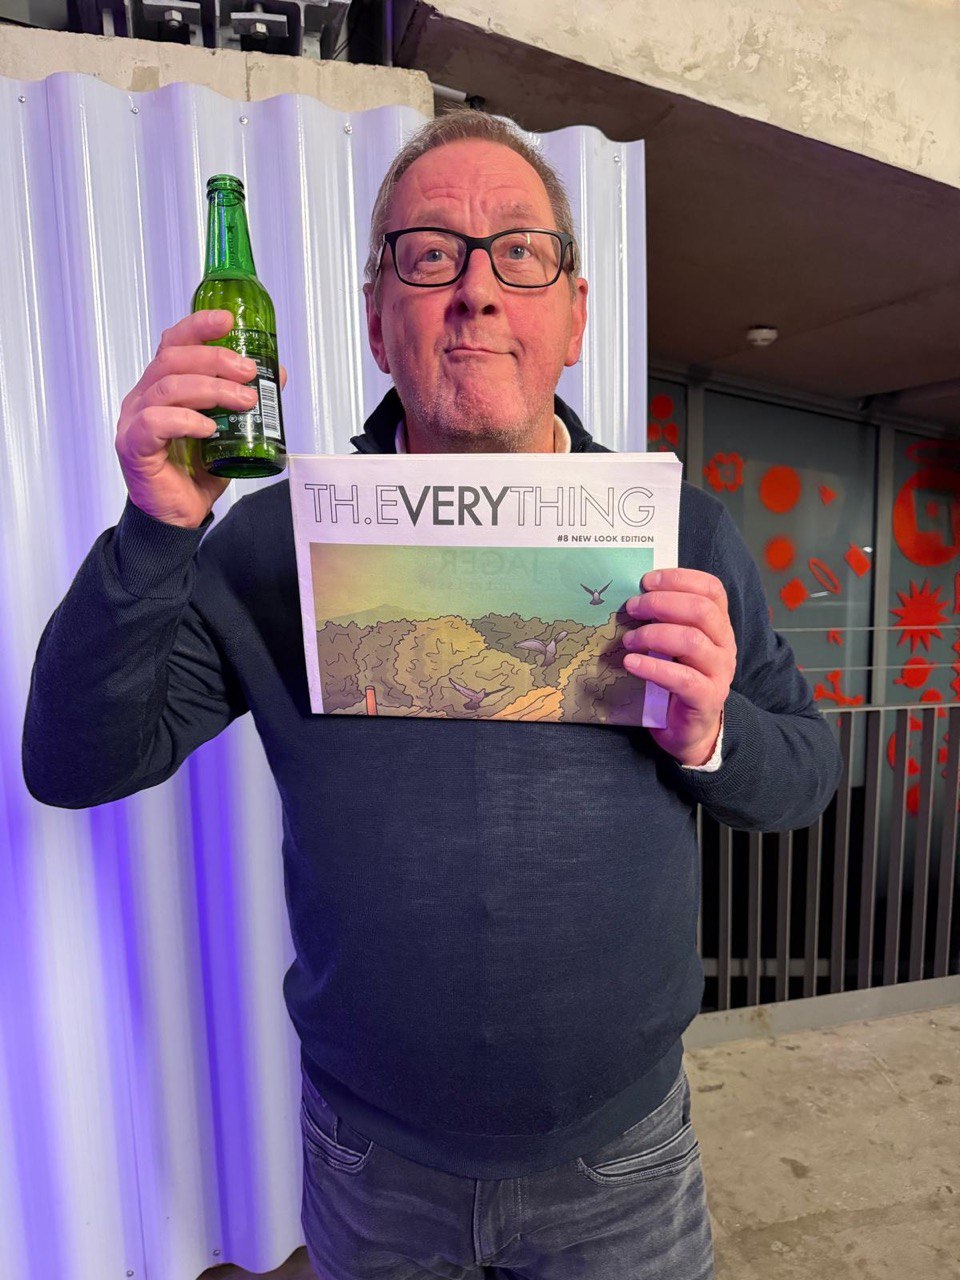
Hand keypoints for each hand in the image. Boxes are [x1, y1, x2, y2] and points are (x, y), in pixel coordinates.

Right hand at [115, 309, 288, 528]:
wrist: (179, 516)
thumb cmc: (198, 472)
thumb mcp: (231, 431)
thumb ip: (247, 402)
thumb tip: (276, 373)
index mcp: (163, 386)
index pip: (174, 343)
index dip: (198, 327)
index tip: (228, 320)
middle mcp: (144, 397)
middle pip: (173, 360)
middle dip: (215, 359)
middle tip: (249, 373)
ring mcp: (134, 421)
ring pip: (167, 387)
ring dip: (211, 389)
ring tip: (244, 402)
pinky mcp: (134, 447)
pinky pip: (155, 423)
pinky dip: (186, 421)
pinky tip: (209, 428)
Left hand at [622, 569, 736, 764]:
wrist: (689, 728)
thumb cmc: (676, 678)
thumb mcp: (673, 644)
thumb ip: (665, 620)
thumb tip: (633, 595)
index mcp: (719, 624)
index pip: (712, 589)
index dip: (679, 578)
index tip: (646, 581)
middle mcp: (725, 644)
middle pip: (701, 611)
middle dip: (661, 604)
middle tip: (631, 608)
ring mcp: (720, 672)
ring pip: (692, 641)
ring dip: (653, 635)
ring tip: (629, 640)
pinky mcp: (707, 698)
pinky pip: (682, 678)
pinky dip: (653, 667)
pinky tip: (631, 663)